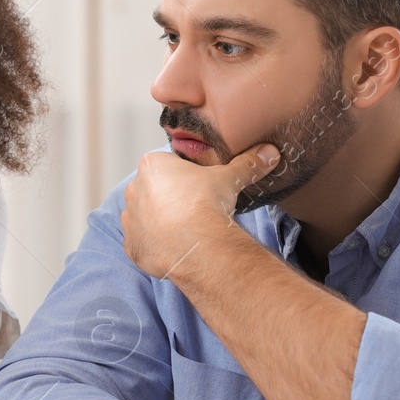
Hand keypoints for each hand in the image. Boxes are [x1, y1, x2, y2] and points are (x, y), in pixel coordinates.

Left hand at [122, 143, 279, 279]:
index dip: (186, 176)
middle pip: (155, 191)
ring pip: (146, 217)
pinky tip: (175, 248)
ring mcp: (129, 219)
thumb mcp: (229, 177)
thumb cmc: (206, 203)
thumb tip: (270, 152)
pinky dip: (156, 246)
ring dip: (161, 222)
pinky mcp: (131, 246)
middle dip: (171, 198)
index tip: (200, 187)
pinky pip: (143, 243)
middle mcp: (134, 189)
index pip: (168, 165)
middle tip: (195, 210)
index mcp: (152, 165)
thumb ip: (248, 163)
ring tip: (186, 230)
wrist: (196, 244)